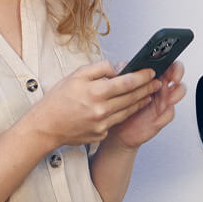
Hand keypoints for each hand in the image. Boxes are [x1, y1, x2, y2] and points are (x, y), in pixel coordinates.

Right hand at [24, 61, 163, 148]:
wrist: (45, 126)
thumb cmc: (57, 100)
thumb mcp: (75, 76)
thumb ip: (99, 68)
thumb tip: (118, 67)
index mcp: (95, 92)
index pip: (126, 83)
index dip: (142, 77)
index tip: (150, 72)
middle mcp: (101, 110)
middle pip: (132, 97)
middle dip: (147, 89)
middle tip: (156, 82)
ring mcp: (102, 124)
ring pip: (128, 111)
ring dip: (140, 101)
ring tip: (148, 94)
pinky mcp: (101, 134)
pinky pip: (116, 121)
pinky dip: (123, 113)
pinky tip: (128, 107)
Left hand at [107, 61, 187, 148]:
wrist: (117, 129)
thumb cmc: (118, 105)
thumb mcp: (116, 86)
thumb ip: (122, 74)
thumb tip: (123, 65)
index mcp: (148, 78)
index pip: (164, 64)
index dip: (168, 61)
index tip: (167, 63)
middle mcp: (157, 88)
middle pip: (175, 75)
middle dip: (177, 74)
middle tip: (173, 79)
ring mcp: (161, 102)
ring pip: (178, 92)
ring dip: (175, 93)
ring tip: (165, 97)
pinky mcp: (161, 116)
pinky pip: (170, 113)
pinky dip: (166, 112)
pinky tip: (159, 113)